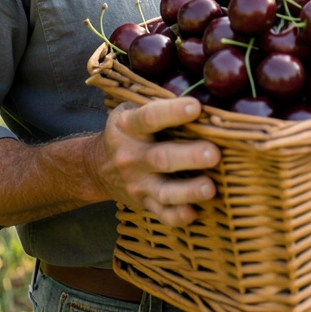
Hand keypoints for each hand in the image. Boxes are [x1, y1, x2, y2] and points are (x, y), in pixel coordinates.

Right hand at [87, 97, 221, 226]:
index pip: (149, 117)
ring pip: (164, 191)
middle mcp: (131, 156)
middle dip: (188, 156)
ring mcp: (137, 183)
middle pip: (161, 158)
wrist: (97, 167)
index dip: (172, 112)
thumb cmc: (128, 131)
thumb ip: (158, 103)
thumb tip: (202, 95)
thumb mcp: (131, 111)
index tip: (195, 107)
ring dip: (188, 191)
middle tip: (213, 153)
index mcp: (128, 126)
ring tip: (210, 188)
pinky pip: (162, 214)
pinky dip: (178, 216)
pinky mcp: (144, 203)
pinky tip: (195, 212)